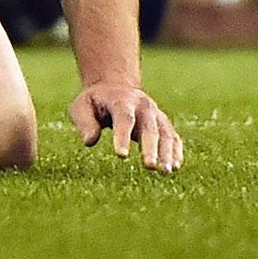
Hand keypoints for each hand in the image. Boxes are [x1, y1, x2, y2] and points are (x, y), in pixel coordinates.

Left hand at [68, 82, 182, 172]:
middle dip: (151, 147)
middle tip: (150, 167)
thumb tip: (90, 141)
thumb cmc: (95, 102)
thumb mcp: (81, 106)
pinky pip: (173, 137)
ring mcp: (155, 114)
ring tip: (166, 172)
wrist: (115, 86)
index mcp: (121, 99)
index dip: (123, 136)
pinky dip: (176, 151)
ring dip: (167, 152)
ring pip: (165, 133)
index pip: (124, 118)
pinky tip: (176, 166)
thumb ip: (85, 122)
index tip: (121, 155)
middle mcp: (143, 105)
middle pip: (149, 127)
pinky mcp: (163, 123)